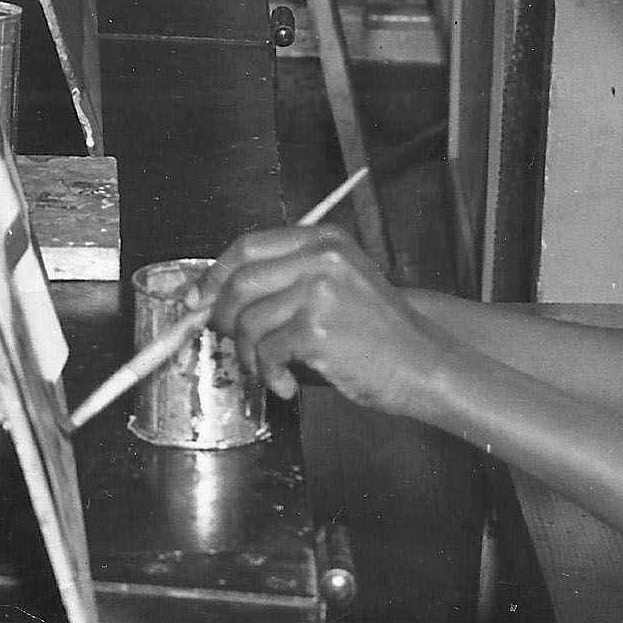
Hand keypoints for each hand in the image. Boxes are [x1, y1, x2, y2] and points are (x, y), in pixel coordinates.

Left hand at [204, 224, 446, 417]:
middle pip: (239, 283)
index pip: (247, 247)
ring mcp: (319, 292)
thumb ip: (285, 280)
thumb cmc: (377, 331)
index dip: (215, 275)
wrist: (423, 362)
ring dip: (249, 354)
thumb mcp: (337, 283)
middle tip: (226, 340)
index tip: (199, 299)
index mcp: (322, 240)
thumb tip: (216, 298)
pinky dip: (269, 374)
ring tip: (269, 369)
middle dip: (222, 317)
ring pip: (248, 322)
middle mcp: (320, 258)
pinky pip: (267, 352)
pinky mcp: (317, 330)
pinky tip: (286, 383)